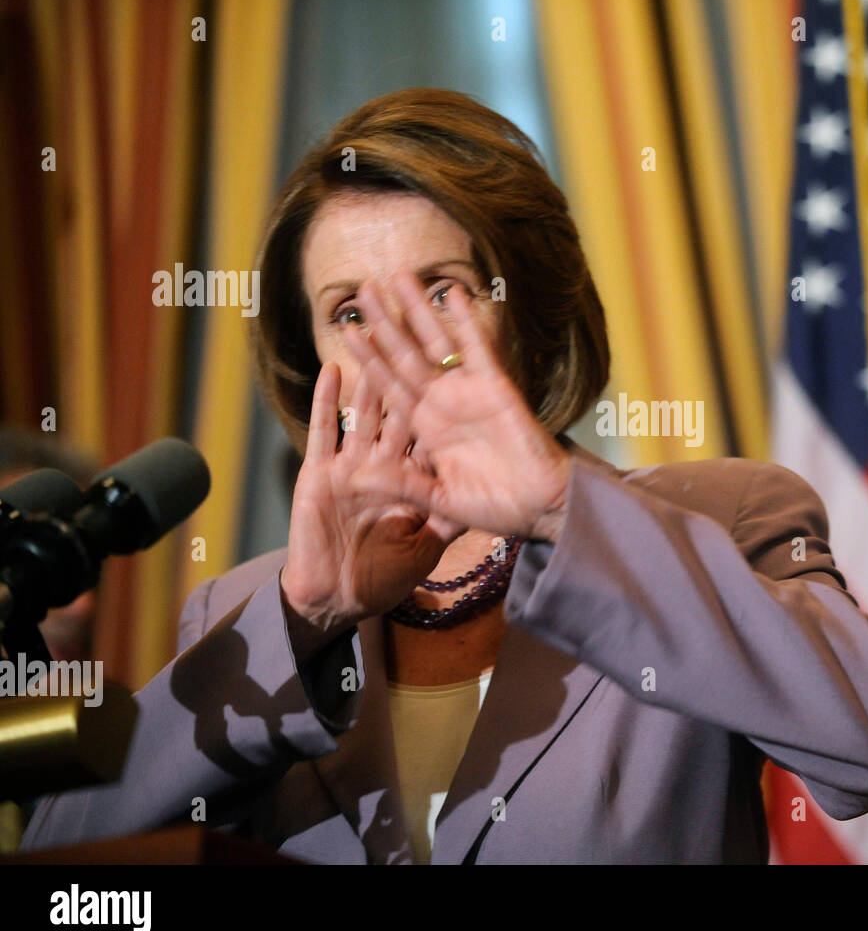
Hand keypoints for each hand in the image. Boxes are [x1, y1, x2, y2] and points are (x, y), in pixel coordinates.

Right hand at [280, 360, 466, 639]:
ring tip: (378, 332)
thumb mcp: (426, 547)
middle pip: (398, 405)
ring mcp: (349, 466)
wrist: (336, 600)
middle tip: (414, 331)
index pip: (429, 428)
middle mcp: (379, 463)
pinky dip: (328, 402)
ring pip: (363, 409)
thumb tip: (484, 495)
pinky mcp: (319, 474)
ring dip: (370, 370)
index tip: (455, 366)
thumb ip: (448, 519)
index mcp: (407, 477)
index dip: (442, 399)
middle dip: (405, 369)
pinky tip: (333, 371)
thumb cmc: (380, 579)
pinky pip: (325, 432)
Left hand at [341, 273, 571, 541]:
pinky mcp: (496, 388)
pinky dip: (467, 323)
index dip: (371, 360)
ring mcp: (469, 392)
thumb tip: (362, 474)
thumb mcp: (439, 501)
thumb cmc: (495, 507)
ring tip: (399, 276)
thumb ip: (404, 485)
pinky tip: (452, 296)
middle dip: (384, 323)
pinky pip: (478, 350)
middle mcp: (444, 403)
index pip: (391, 386)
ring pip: (437, 344)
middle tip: (362, 289)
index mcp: (426, 429)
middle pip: (406, 355)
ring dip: (418, 311)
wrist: (541, 507)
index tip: (348, 333)